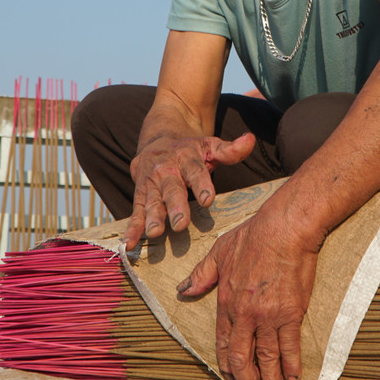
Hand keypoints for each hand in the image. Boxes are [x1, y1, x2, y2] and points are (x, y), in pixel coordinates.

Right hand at [123, 132, 254, 250]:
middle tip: (180, 224)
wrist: (158, 136)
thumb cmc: (191, 149)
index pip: (196, 172)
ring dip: (152, 217)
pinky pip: (135, 211)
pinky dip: (131, 227)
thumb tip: (250, 139)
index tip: (208, 200)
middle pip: (172, 189)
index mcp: (187, 158)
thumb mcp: (210, 145)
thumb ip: (230, 150)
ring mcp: (151, 183)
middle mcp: (167, 170)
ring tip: (155, 233)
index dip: (202, 185)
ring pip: (151, 201)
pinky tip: (129, 243)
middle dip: (175, 206)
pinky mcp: (139, 194)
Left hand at [176, 210, 320, 379]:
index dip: (226, 362)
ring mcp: (268, 316)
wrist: (284, 229)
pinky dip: (291, 364)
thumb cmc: (253, 236)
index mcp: (226, 301)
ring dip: (270, 377)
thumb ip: (202, 274)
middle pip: (242, 357)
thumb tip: (183, 289)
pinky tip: (293, 374)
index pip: (223, 341)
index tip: (230, 373)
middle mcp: (244, 314)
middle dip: (245, 377)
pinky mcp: (290, 314)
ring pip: (267, 357)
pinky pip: (290, 347)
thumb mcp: (220, 251)